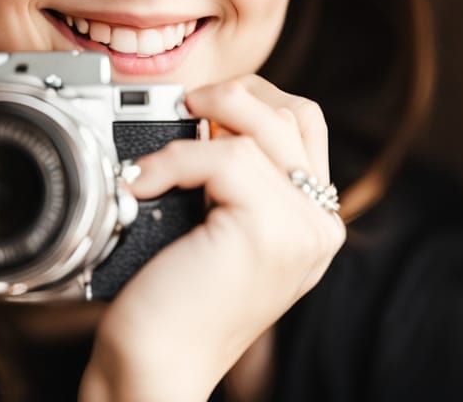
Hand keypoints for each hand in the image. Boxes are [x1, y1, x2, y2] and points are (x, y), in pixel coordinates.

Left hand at [82, 75, 345, 401]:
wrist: (155, 369)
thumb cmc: (172, 302)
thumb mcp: (217, 228)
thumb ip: (235, 179)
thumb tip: (209, 113)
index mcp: (314, 224)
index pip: (306, 127)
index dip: (256, 100)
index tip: (205, 106)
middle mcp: (320, 227)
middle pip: (296, 114)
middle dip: (236, 94)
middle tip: (186, 105)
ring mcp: (303, 229)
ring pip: (262, 128)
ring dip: (198, 126)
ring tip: (157, 152)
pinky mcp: (272, 231)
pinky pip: (222, 157)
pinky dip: (171, 161)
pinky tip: (141, 185)